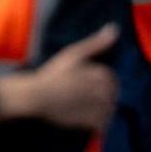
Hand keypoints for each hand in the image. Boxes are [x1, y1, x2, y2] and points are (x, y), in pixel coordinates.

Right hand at [0, 26, 122, 131]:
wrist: (35, 96)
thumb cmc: (52, 73)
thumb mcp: (74, 53)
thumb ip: (96, 43)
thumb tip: (115, 28)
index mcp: (101, 74)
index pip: (111, 79)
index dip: (100, 81)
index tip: (84, 83)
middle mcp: (103, 91)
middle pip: (112, 95)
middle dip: (102, 95)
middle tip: (81, 95)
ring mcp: (97, 108)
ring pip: (110, 109)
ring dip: (102, 109)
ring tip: (84, 107)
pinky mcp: (90, 122)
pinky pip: (103, 124)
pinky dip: (99, 123)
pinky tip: (87, 119)